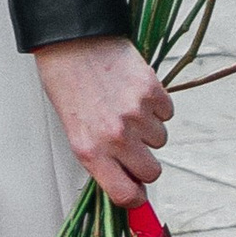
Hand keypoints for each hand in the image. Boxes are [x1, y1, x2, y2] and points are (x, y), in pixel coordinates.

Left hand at [34, 35, 173, 207]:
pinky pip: (167, 113)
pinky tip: (135, 92)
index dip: (135, 196)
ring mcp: (136, 114)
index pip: (125, 195)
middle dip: (145, 161)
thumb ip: (101, 158)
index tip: (136, 191)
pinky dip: (156, 106)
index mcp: (90, 151)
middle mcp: (115, 137)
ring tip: (126, 106)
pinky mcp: (152, 92)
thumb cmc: (67, 83)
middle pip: (151, 172)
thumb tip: (128, 181)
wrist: (72, 40)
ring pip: (161, 140)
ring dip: (149, 128)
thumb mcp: (74, 129)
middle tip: (132, 143)